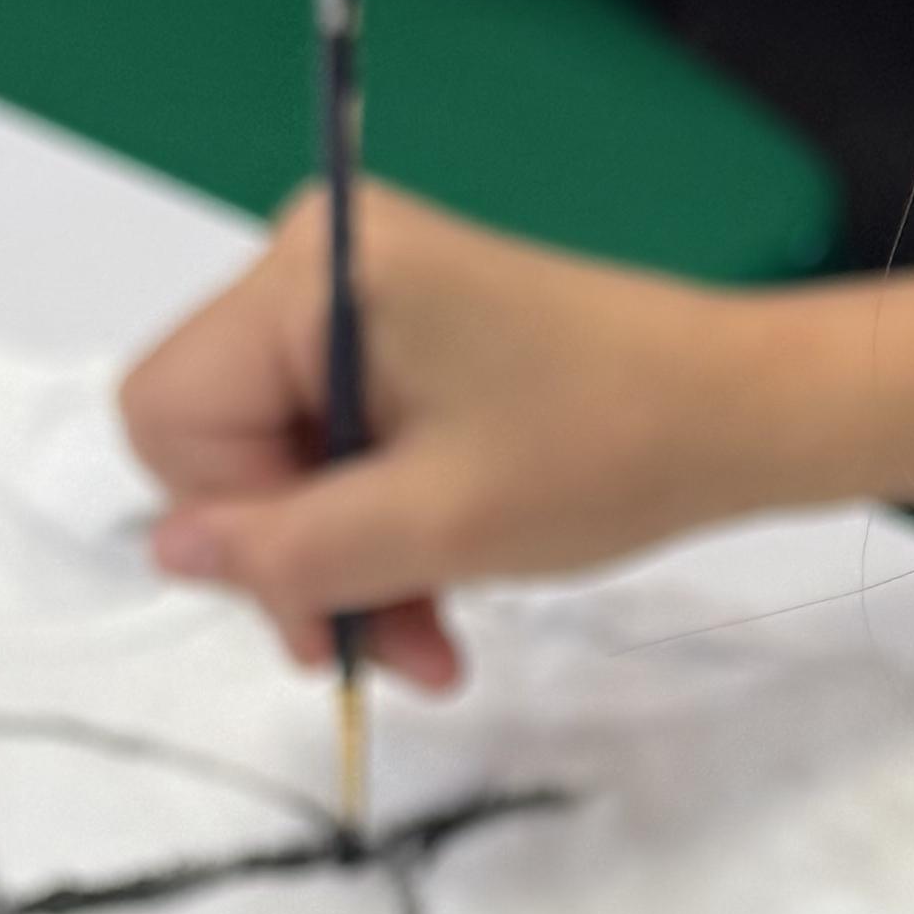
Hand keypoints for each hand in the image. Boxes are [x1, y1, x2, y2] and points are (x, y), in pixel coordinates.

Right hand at [115, 193, 913, 687]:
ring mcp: (361, 293)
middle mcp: (316, 260)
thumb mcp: (434, 525)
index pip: (170, 414)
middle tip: (382, 653)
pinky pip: (341, 444)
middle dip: (299, 559)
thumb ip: (288, 550)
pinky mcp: (405, 331)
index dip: (232, 523)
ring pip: (283, 461)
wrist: (744, 409)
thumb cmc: (606, 447)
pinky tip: (440, 594)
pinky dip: (380, 527)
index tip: (326, 599)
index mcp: (309, 273)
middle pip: (222, 441)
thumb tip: (169, 552)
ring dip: (348, 564)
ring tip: (433, 646)